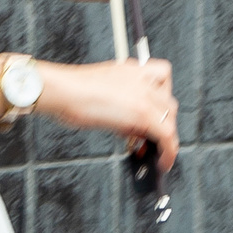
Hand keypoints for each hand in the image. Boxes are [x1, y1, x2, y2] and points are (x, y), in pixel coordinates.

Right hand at [37, 56, 179, 170]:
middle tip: (152, 139)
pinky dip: (169, 151)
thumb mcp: (104, 92)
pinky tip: (163, 162)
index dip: (162, 101)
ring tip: (156, 153)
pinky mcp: (143, 114)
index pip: (162, 81)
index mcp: (133, 70)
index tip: (158, 114)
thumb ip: (122, 104)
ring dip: (165, 137)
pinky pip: (167, 135)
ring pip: (170, 118)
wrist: (62, 90)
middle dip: (163, 122)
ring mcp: (144, 96)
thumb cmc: (72, 91)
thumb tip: (130, 128)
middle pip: (168, 103)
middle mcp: (143, 80)